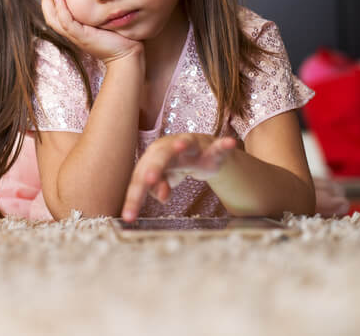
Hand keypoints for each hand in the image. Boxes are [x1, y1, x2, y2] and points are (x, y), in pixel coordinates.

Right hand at [40, 0, 142, 64]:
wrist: (127, 55)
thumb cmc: (119, 39)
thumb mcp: (104, 22)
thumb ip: (98, 12)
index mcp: (76, 31)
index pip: (56, 17)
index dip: (50, 3)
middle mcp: (73, 34)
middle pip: (51, 18)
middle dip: (45, 1)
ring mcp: (77, 36)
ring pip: (55, 21)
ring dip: (49, 4)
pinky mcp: (83, 37)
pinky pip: (67, 24)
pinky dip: (62, 11)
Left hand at [121, 134, 237, 220]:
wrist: (202, 152)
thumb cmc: (176, 166)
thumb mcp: (165, 179)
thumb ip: (158, 188)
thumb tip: (162, 197)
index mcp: (152, 157)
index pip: (140, 178)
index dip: (134, 196)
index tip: (128, 216)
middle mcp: (169, 147)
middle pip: (158, 158)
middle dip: (154, 168)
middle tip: (147, 180)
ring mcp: (191, 146)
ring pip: (185, 143)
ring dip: (182, 145)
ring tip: (179, 146)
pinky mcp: (211, 148)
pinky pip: (218, 147)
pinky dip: (224, 146)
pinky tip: (230, 143)